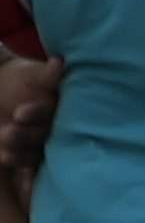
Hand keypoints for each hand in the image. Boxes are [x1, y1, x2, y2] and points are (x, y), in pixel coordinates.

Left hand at [0, 58, 53, 176]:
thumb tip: (59, 62)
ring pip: (36, 150)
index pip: (52, 111)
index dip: (37, 113)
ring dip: (20, 150)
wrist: (6, 89)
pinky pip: (28, 161)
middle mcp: (57, 125)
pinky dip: (16, 159)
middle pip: (45, 134)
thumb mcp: (33, 75)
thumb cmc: (23, 80)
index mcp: (62, 106)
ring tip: (3, 146)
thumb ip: (48, 74)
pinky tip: (3, 157)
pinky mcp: (32, 154)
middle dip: (25, 135)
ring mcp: (44, 141)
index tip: (19, 113)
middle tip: (8, 132)